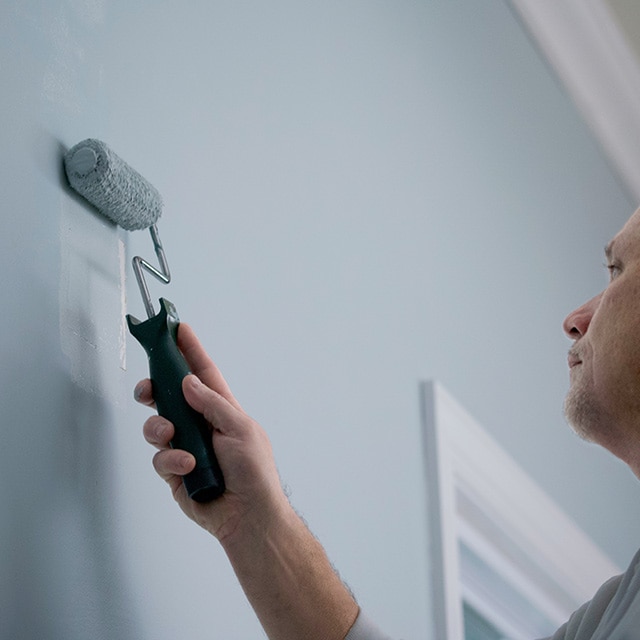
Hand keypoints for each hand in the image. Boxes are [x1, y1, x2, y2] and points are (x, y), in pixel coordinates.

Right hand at [134, 323, 288, 541]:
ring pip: (157, 426)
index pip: (203, 373)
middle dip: (155, 388)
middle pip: (169, 397)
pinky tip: (188, 467)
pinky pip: (160, 458)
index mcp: (221, 408)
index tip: (177, 328)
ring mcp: (186, 447)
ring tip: (173, 437)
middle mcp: (200, 424)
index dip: (190, 351)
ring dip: (160, 429)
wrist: (247, 517)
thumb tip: (188, 382)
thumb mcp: (240, 429)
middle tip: (149, 389)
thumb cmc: (254, 471)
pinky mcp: (174, 471)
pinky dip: (172, 460)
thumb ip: (212, 404)